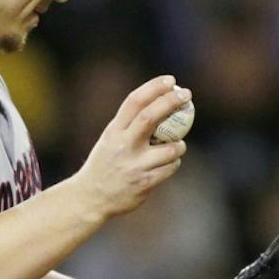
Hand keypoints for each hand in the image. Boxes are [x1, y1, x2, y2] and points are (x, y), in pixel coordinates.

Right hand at [71, 75, 190, 219]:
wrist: (91, 198)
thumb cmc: (106, 163)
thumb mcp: (110, 139)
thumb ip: (130, 124)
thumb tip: (159, 101)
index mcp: (114, 131)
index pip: (134, 101)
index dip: (154, 87)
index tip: (171, 80)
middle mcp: (123, 145)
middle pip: (150, 117)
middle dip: (171, 102)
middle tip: (187, 95)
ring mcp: (134, 165)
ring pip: (169, 148)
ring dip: (180, 145)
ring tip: (178, 146)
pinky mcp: (144, 183)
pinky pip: (170, 168)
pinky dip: (174, 162)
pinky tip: (171, 162)